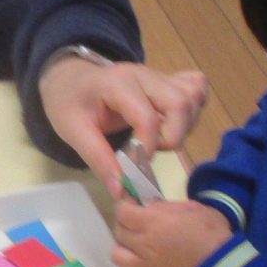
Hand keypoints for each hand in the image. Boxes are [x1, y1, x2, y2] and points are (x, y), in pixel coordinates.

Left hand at [39, 56, 208, 195]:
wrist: (71, 80)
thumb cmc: (69, 104)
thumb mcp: (73, 132)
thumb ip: (98, 160)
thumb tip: (122, 192)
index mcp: (117, 83)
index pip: (146, 117)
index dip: (147, 148)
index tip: (135, 168)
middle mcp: (143, 75)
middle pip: (180, 102)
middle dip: (173, 136)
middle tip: (150, 152)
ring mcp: (159, 75)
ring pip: (193, 96)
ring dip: (184, 126)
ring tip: (158, 140)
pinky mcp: (169, 80)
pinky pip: (196, 88)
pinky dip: (194, 108)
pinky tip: (172, 123)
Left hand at [111, 199, 234, 266]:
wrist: (220, 265)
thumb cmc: (210, 232)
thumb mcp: (190, 207)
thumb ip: (164, 206)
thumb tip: (146, 207)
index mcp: (155, 222)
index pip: (122, 212)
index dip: (125, 205)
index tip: (134, 203)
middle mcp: (144, 243)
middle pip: (119, 230)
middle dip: (125, 222)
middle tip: (137, 220)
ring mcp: (144, 263)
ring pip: (116, 253)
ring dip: (123, 244)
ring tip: (136, 241)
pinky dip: (128, 262)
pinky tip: (139, 257)